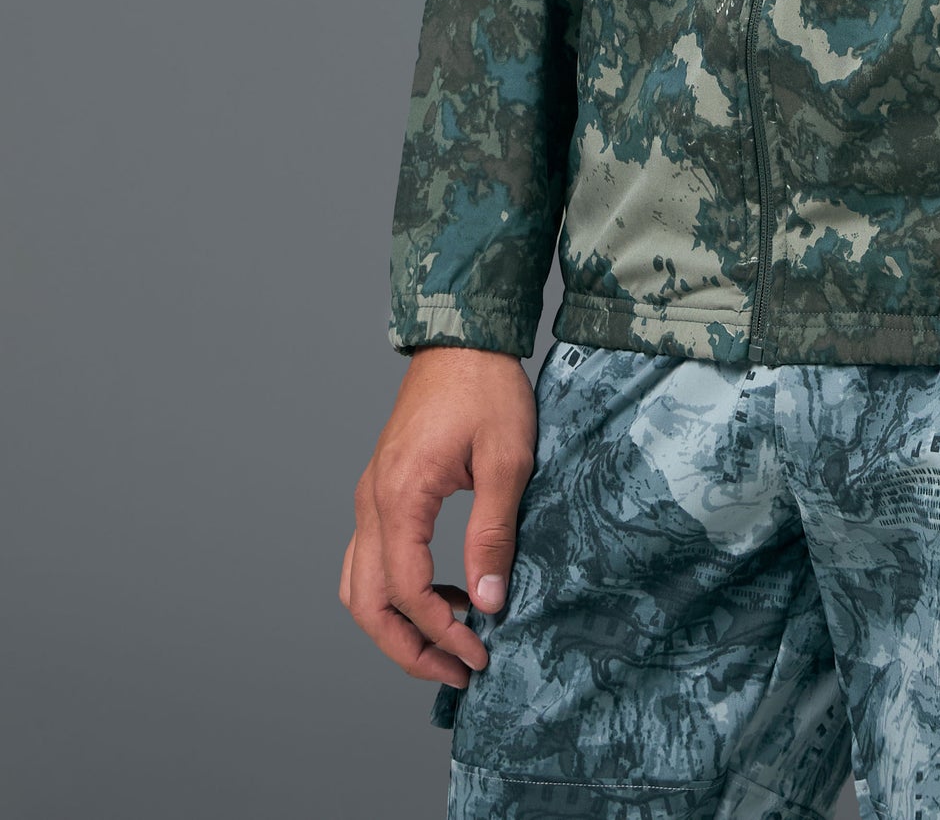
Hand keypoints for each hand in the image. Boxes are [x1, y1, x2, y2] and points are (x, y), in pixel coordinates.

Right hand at [340, 346, 536, 686]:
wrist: (463, 339)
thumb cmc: (488, 390)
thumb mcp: (508, 460)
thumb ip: (494, 533)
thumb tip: (488, 602)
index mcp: (400, 496)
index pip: (407, 592)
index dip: (441, 633)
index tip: (480, 652)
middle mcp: (372, 501)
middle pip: (367, 604)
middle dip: (408, 648)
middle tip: (458, 670)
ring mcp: (370, 496)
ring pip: (360, 587)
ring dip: (396, 626)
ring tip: (449, 641)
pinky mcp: (380, 491)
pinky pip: (371, 559)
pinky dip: (395, 592)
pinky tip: (444, 593)